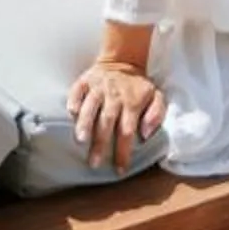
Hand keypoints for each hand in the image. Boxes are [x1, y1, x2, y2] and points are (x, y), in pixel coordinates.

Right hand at [68, 57, 165, 172]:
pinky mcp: (85, 80)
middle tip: (94, 163)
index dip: (123, 151)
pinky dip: (74, 100)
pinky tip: (71, 112)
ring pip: (91, 106)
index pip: (127, 131)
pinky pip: (77, 89)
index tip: (119, 169)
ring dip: (85, 122)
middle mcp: (114, 95)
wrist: (124, 59)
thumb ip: (156, 115)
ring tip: (80, 140)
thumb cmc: (139, 86)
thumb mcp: (157, 97)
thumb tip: (145, 134)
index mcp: (132, 103)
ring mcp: (98, 87)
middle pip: (107, 121)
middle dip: (100, 143)